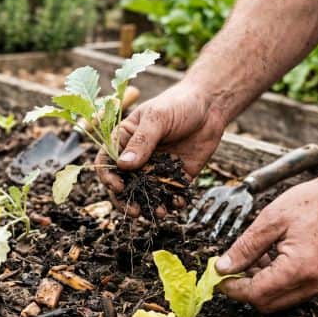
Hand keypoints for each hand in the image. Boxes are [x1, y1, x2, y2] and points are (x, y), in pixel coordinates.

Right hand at [96, 82, 224, 216]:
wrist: (211, 105)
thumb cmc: (178, 103)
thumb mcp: (157, 118)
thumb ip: (142, 141)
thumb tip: (124, 165)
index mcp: (124, 140)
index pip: (106, 161)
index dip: (108, 177)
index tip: (118, 187)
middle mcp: (137, 157)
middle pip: (124, 183)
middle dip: (127, 200)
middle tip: (136, 211)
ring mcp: (156, 168)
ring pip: (146, 193)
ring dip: (150, 205)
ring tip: (159, 212)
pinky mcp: (176, 175)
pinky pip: (171, 194)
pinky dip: (173, 202)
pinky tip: (178, 203)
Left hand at [215, 174, 317, 312]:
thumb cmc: (314, 201)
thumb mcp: (270, 220)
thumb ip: (244, 247)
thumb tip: (222, 268)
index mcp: (299, 269)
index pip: (256, 294)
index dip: (232, 288)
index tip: (217, 276)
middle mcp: (314, 284)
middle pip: (267, 304)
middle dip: (245, 289)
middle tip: (231, 268)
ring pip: (280, 300)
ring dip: (261, 285)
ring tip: (253, 257)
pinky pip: (295, 291)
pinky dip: (277, 281)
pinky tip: (271, 257)